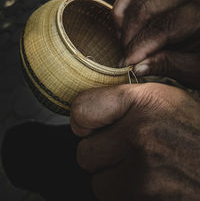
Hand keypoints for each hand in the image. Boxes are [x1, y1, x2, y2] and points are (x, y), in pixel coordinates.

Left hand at [70, 84, 199, 200]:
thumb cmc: (193, 131)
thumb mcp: (164, 100)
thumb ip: (123, 100)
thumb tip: (84, 114)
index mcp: (145, 101)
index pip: (82, 108)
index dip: (84, 120)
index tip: (93, 125)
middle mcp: (142, 133)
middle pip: (85, 152)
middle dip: (102, 154)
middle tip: (126, 150)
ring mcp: (144, 172)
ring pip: (98, 182)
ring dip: (114, 178)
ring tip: (142, 168)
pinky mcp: (145, 200)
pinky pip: (114, 199)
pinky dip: (126, 194)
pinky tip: (149, 183)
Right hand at [113, 0, 199, 87]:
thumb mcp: (192, 69)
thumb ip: (166, 64)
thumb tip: (137, 67)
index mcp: (199, 15)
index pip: (162, 27)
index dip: (140, 47)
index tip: (125, 64)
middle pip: (145, 11)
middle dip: (130, 38)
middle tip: (125, 61)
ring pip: (136, 2)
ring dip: (124, 26)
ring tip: (126, 47)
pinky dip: (123, 10)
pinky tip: (124, 31)